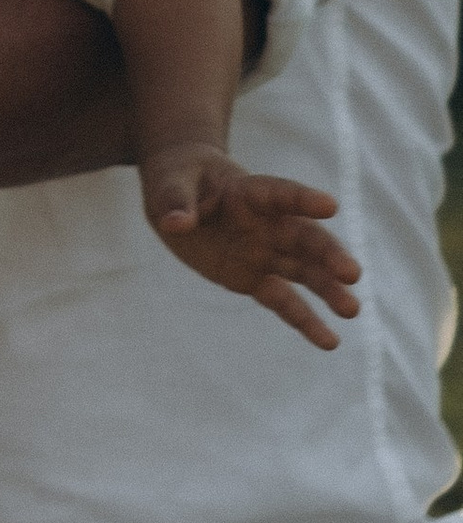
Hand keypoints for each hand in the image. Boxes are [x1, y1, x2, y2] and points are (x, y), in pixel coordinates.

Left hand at [142, 143, 361, 351]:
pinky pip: (283, 301)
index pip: (281, 193)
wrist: (179, 198)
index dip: (303, 200)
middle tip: (352, 274)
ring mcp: (266, 252)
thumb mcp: (170, 183)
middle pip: (304, 238)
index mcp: (249, 191)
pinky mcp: (255, 279)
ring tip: (352, 311)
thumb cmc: (178, 180)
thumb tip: (177, 224)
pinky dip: (305, 321)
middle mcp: (268, 223)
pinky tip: (329, 342)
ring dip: (328, 291)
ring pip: (303, 272)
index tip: (330, 207)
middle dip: (328, 255)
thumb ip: (176, 201)